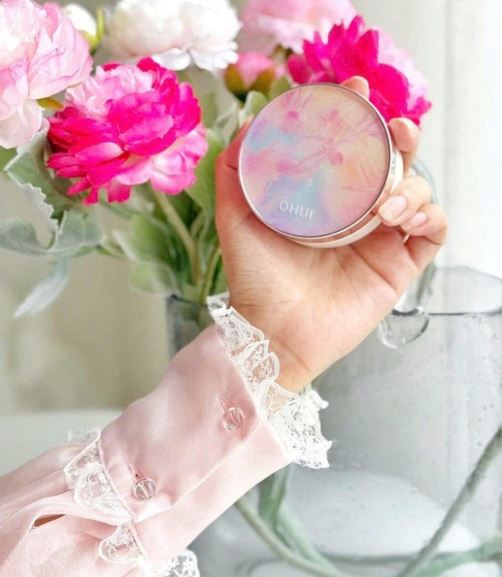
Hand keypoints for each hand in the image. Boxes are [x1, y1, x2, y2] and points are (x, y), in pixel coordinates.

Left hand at [215, 76, 447, 392]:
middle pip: (392, 160)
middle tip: (396, 129)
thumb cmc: (255, 279)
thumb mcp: (236, 216)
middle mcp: (355, 211)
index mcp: (323, 195)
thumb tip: (254, 121)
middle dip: (402, 135)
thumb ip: (237, 169)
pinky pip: (433, 231)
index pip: (350, 144)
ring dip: (413, 185)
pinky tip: (406, 220)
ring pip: (418, 190)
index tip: (358, 89)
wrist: (274, 333)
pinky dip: (431, 216)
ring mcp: (380, 237)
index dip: (359, 113)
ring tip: (386, 207)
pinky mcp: (398, 265)